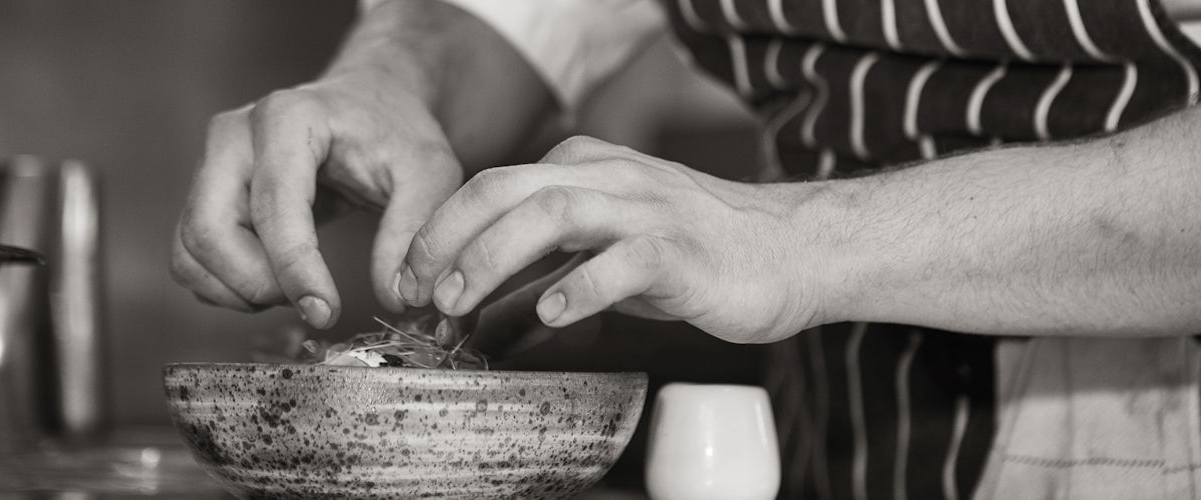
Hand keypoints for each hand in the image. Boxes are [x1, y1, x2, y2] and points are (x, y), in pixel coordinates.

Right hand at [171, 72, 461, 327]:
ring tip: (298, 290)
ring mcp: (211, 163)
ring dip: (239, 291)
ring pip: (192, 249)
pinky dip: (225, 287)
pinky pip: (190, 257)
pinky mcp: (205, 193)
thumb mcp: (430, 172)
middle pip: (210, 230)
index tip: (325, 312)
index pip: (272, 205)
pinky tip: (275, 283)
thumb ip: (412, 232)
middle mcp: (234, 135)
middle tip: (312, 302)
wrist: (369, 106)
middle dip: (257, 284)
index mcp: (288, 119)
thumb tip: (395, 294)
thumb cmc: (395, 133)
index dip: (294, 269)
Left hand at [396, 136, 821, 344]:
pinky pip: (624, 260)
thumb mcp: (609, 255)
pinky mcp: (682, 250)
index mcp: (587, 170)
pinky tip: (551, 312)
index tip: (411, 280)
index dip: (442, 232)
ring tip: (461, 300)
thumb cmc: (698, 254)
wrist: (789, 252)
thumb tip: (484, 317)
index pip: (494, 186)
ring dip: (496, 254)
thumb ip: (548, 274)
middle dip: (451, 237)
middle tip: (421, 290)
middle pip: (510, 188)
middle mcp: (612, 178)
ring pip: (556, 210)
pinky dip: (580, 284)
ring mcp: (648, 210)